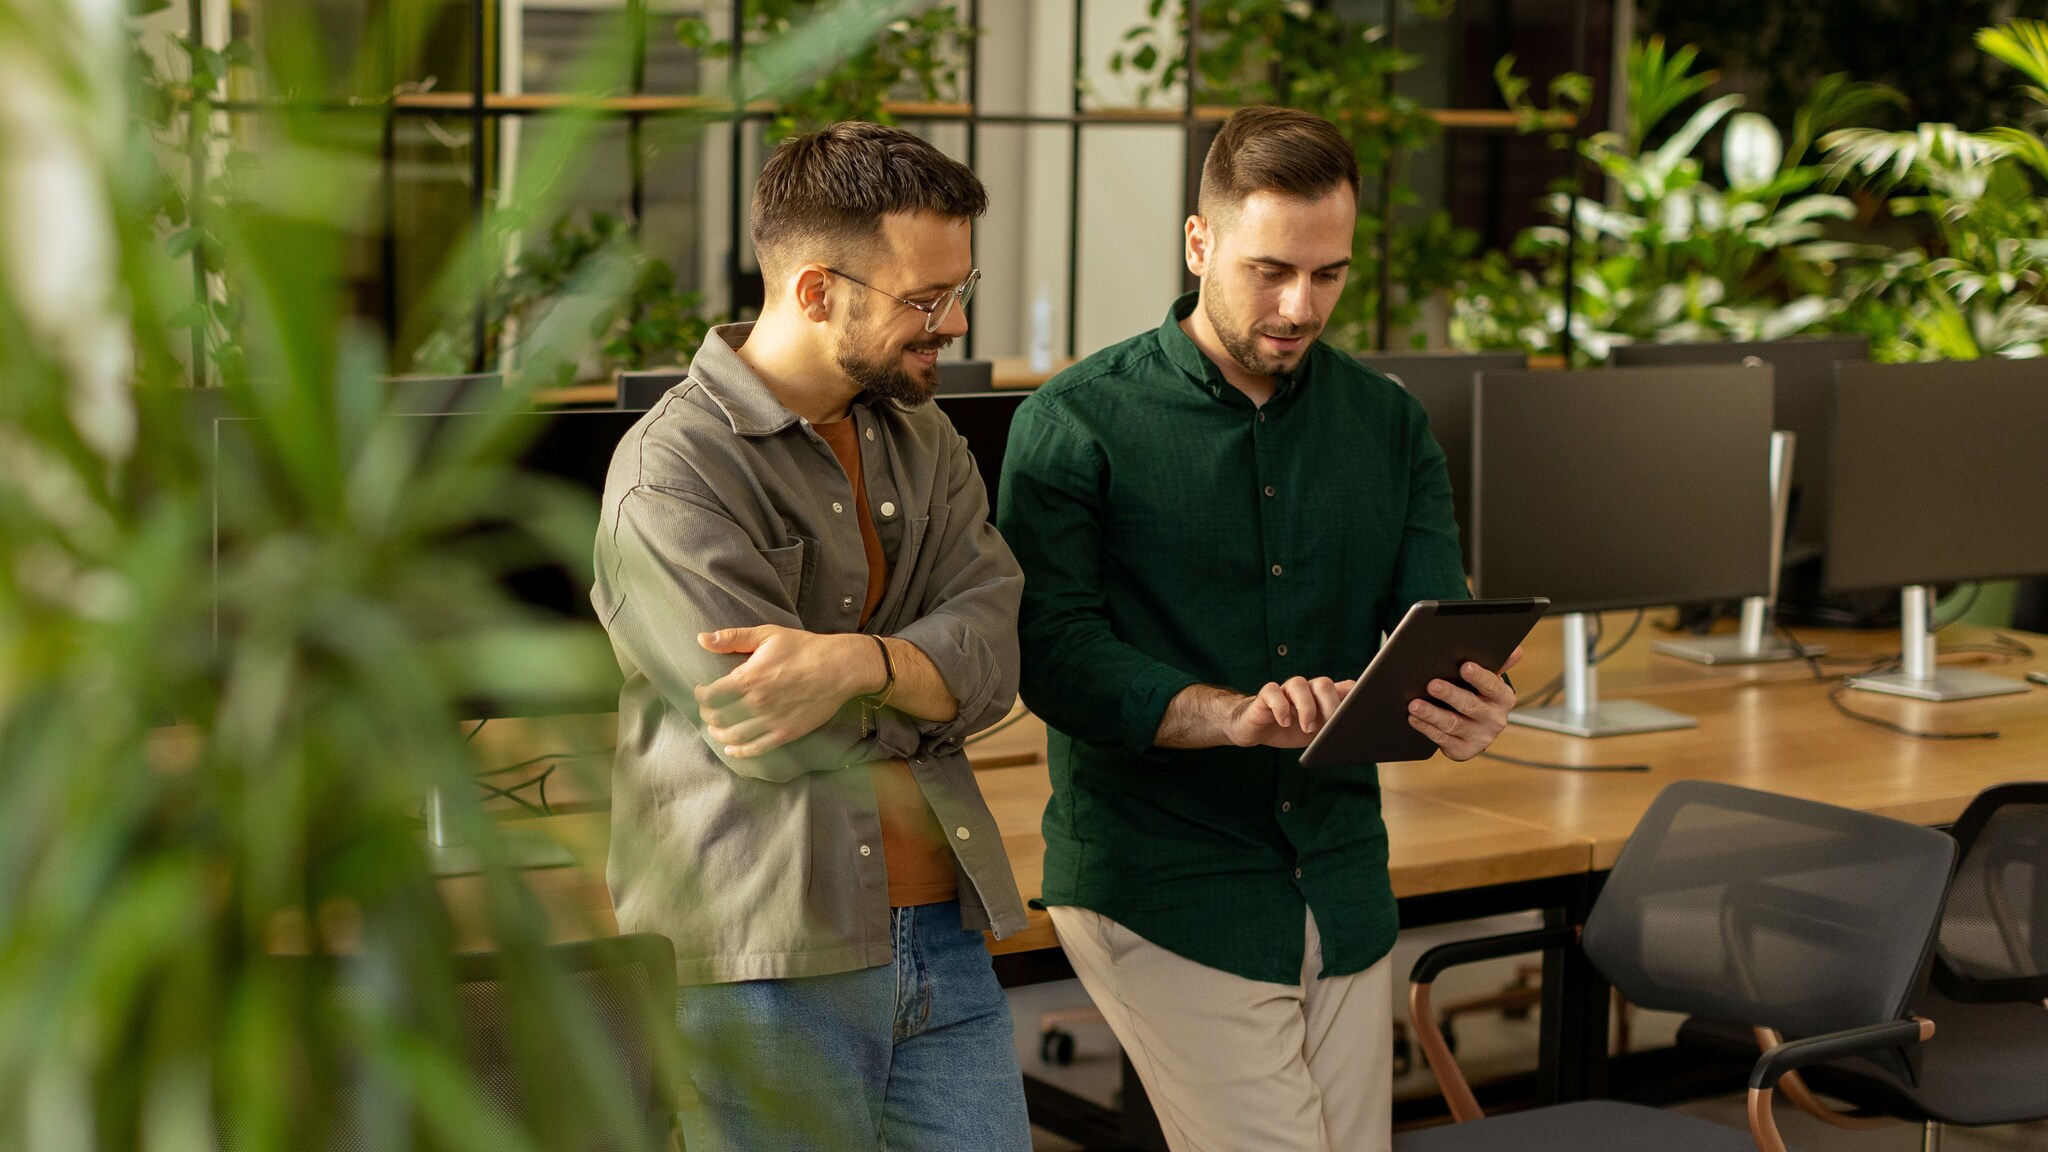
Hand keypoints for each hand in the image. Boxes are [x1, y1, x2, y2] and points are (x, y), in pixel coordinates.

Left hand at [693, 626, 883, 758]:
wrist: (839, 667)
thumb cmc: (804, 648)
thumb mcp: (767, 634)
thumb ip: (732, 638)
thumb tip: (701, 639)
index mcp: (748, 678)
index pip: (709, 697)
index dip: (700, 696)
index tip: (701, 691)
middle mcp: (756, 703)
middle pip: (718, 719)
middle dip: (707, 715)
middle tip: (709, 710)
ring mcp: (771, 721)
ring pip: (733, 737)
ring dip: (719, 735)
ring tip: (716, 729)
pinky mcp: (785, 733)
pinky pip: (755, 749)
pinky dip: (739, 751)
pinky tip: (732, 748)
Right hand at [1225, 676, 1356, 749]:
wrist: (1256, 730)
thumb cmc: (1290, 730)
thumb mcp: (1317, 733)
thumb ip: (1333, 726)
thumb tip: (1354, 732)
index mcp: (1323, 698)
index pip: (1345, 687)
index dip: (1356, 694)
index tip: (1360, 710)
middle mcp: (1306, 690)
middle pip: (1323, 684)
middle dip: (1330, 704)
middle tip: (1330, 724)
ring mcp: (1286, 690)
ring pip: (1299, 684)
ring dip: (1306, 707)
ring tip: (1307, 727)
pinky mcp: (1266, 695)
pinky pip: (1273, 692)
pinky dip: (1280, 707)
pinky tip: (1283, 722)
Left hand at [1408, 646, 1521, 760]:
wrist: (1476, 729)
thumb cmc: (1479, 695)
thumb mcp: (1489, 681)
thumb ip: (1498, 663)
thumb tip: (1516, 650)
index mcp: (1503, 698)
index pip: (1492, 686)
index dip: (1479, 676)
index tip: (1465, 666)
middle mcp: (1495, 720)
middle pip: (1470, 706)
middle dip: (1450, 694)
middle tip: (1432, 684)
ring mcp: (1480, 737)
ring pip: (1452, 724)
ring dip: (1432, 714)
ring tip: (1414, 704)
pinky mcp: (1463, 750)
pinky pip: (1442, 739)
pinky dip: (1426, 728)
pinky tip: (1414, 718)